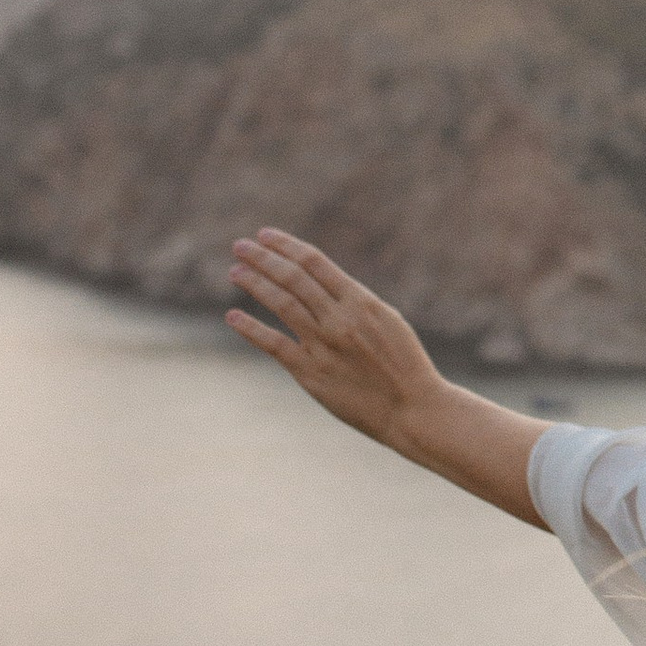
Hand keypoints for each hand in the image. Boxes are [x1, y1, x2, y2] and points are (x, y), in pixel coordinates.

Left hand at [226, 230, 445, 450]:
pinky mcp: (311, 373)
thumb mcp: (387, 320)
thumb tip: (322, 283)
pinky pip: (274, 345)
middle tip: (240, 246)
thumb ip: (354, 302)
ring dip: (254, 284)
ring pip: (281, 304)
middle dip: (263, 258)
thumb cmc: (404, 364)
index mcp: (361, 301)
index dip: (286, 245)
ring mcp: (324, 345)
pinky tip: (232, 315)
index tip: (265, 235)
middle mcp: (340, 319)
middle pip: (293, 278)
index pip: (314, 262)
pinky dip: (250, 329)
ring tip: (234, 272)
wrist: (413, 409)